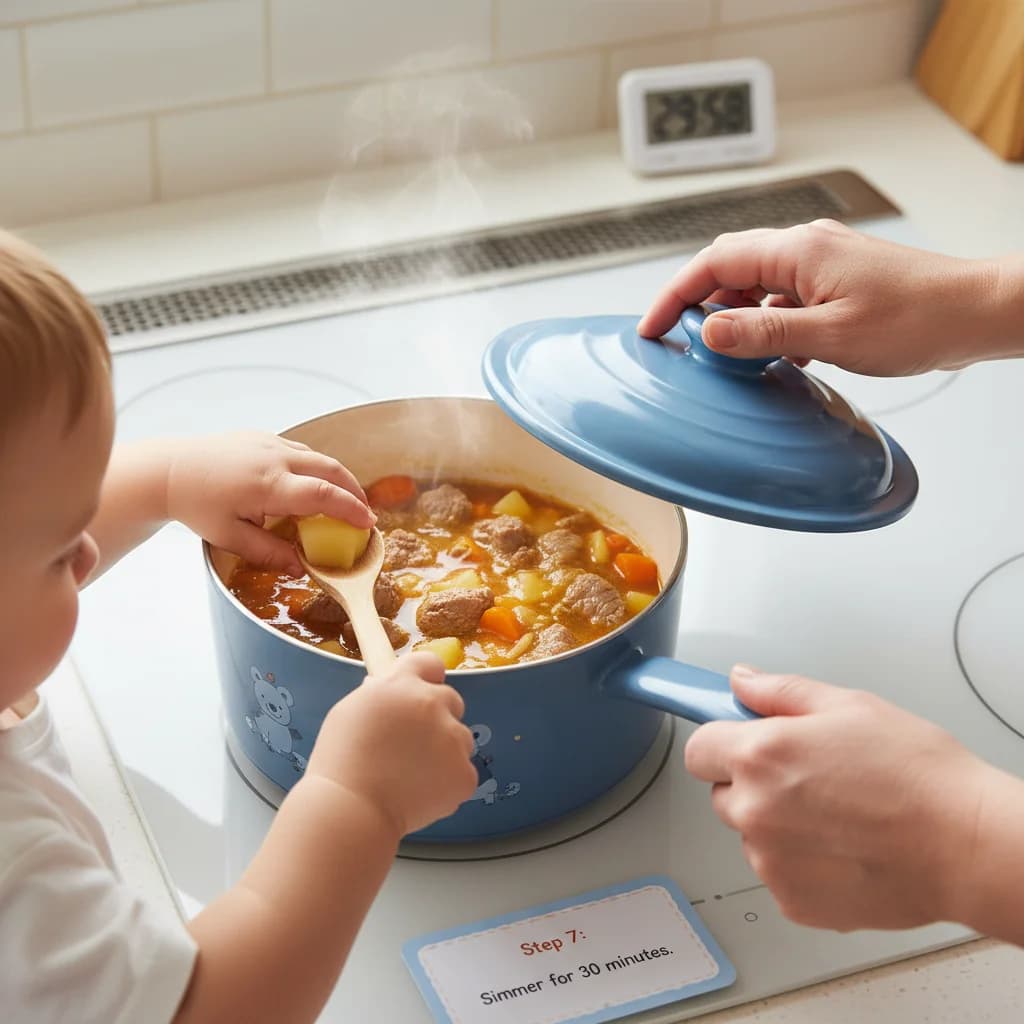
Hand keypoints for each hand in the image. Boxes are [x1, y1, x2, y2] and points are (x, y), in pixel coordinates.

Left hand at [164, 432, 373, 575]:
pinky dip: (316, 468)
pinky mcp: (264, 437)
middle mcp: (275, 458)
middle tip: (364, 513)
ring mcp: (270, 443)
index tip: (367, 523)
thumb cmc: (197, 506)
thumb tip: (302, 568)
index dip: (351, 508)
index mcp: (269, 485)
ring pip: (319, 458)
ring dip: (338, 477)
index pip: (324, 495)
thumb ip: (270, 553)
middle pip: (332, 470)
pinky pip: (301, 451)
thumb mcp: (231, 538)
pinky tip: (312, 484)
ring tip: (343, 500)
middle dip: (355, 491)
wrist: (169, 470)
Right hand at [306, 653, 476, 837]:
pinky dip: (448, 783)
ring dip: (445, 751)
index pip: (429, 663)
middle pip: (450, 700)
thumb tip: (391, 694)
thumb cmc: (340, 762)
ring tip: (413, 775)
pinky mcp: (465, 773)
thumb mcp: (351, 711)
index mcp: (403, 684)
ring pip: (460, 738)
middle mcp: (433, 704)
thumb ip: (379, 696)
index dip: (426, 678)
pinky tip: (421, 794)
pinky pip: (463, 772)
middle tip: (412, 745)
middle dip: (437, 717)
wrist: (351, 809)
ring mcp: (453, 738)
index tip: (421, 692)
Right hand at [638, 219, 1007, 375]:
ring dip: (735, 317)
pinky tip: (772, 355)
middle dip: (698, 303)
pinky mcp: (835, 284)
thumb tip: (709, 331)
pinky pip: (783, 299)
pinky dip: (766, 324)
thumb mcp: (831, 335)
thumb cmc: (919, 317)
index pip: (714, 263)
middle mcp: (805, 249)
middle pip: (729, 268)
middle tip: (679, 342)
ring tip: (727, 355)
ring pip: (756, 285)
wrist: (975, 312)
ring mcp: (821, 265)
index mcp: (798, 251)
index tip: (651, 327)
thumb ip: (764, 332)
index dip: (674, 294)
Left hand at [684, 665, 994, 931]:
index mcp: (759, 756)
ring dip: (778, 826)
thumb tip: (742, 682)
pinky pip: (779, 873)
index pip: (698, 749)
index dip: (722, 742)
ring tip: (839, 815)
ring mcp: (770, 863)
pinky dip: (802, 864)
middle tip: (809, 777)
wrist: (966, 845)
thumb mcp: (848, 706)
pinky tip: (845, 848)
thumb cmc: (918, 776)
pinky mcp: (793, 902)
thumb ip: (780, 692)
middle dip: (754, 783)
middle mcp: (754, 811)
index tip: (739, 742)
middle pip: (724, 794)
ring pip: (753, 836)